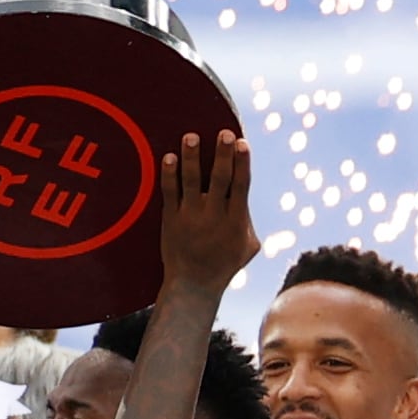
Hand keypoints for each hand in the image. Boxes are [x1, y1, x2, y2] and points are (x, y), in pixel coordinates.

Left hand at [153, 130, 260, 295]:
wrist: (193, 285)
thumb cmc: (224, 264)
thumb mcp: (248, 247)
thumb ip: (248, 222)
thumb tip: (247, 199)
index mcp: (236, 221)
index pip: (241, 186)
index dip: (242, 163)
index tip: (242, 143)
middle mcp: (214, 216)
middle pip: (220, 179)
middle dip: (222, 155)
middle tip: (223, 133)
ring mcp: (191, 217)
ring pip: (192, 181)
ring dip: (192, 157)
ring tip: (191, 136)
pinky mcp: (171, 219)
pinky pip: (169, 192)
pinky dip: (169, 174)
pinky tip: (168, 157)